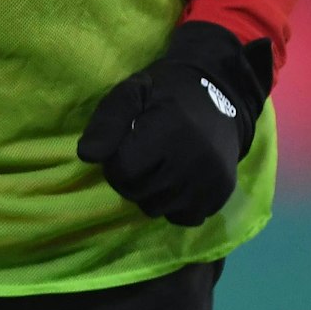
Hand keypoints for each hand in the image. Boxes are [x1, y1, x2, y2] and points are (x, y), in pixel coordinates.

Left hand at [77, 21, 271, 226]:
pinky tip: (174, 183)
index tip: (121, 149)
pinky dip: (175, 206)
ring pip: (160, 209)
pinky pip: (186, 217)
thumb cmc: (166, 93)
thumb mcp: (130, 92)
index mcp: (168, 132)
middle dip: (128, 180)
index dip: (113, 163)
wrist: (221, 95)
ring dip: (149, 194)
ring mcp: (211, 180)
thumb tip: (87, 156)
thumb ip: (106, 122)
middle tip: (136, 159)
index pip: (123, 171)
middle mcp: (193, 160)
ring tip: (154, 170)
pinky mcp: (223, 193)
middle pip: (139, 193)